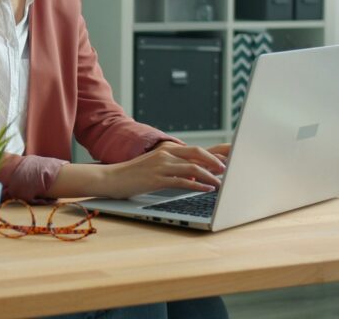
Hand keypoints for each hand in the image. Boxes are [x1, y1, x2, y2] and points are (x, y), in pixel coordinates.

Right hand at [102, 143, 227, 199]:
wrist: (111, 178)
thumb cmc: (132, 174)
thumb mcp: (153, 165)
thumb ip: (172, 166)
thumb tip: (191, 173)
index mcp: (165, 150)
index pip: (194, 149)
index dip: (211, 155)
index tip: (225, 162)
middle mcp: (165, 154)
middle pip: (197, 153)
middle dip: (215, 162)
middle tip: (227, 170)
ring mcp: (161, 166)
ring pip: (193, 168)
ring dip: (210, 176)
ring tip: (220, 183)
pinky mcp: (156, 179)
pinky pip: (182, 181)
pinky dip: (197, 185)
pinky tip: (205, 189)